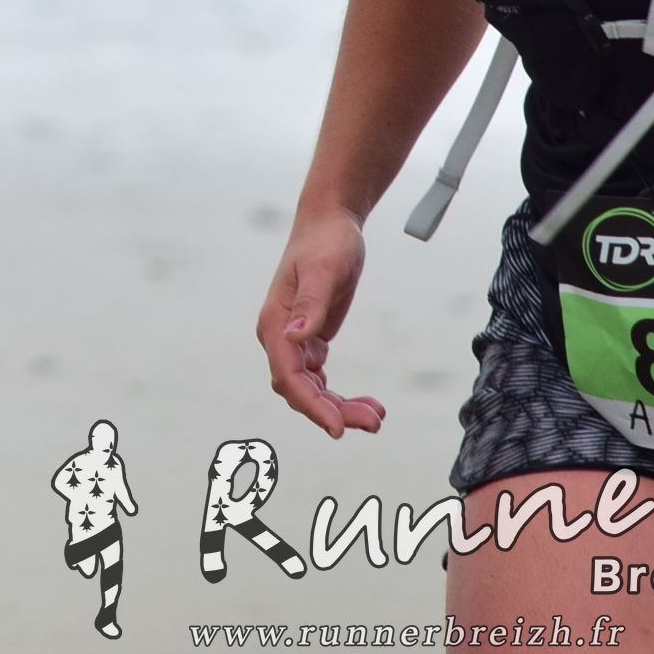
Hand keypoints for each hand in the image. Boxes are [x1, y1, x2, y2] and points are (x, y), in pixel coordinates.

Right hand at [259, 205, 386, 437]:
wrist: (330, 224)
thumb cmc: (327, 243)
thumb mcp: (324, 270)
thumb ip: (310, 304)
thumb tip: (297, 339)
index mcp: (276, 324)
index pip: (288, 377)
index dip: (311, 406)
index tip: (337, 429)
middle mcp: (280, 337)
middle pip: (300, 391)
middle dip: (333, 411)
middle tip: (374, 422)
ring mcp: (294, 341)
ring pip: (311, 391)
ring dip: (340, 408)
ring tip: (378, 416)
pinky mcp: (310, 341)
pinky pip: (320, 382)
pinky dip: (341, 397)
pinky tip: (370, 403)